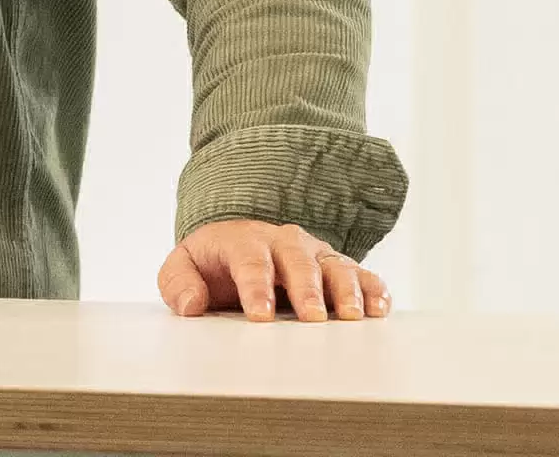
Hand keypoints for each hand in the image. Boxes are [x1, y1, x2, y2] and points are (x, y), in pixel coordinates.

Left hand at [160, 220, 388, 322]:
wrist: (236, 247)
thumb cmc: (213, 265)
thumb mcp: (184, 268)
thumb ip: (178, 283)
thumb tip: (189, 305)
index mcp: (243, 241)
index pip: (249, 260)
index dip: (255, 287)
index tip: (260, 316)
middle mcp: (283, 243)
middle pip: (297, 261)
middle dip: (306, 289)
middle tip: (313, 318)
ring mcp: (314, 255)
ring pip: (335, 266)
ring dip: (346, 291)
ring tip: (352, 317)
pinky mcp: (337, 270)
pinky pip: (362, 275)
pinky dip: (374, 290)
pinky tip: (380, 310)